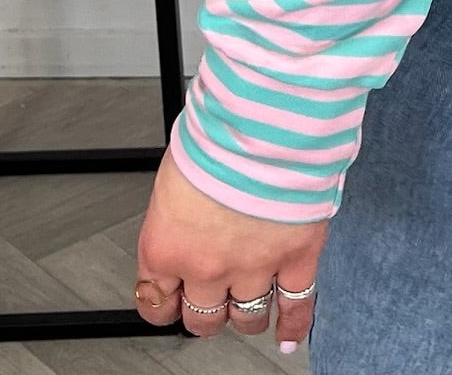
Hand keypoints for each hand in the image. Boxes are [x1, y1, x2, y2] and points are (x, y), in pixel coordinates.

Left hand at [134, 148, 328, 350]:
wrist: (264, 117)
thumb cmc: (218, 129)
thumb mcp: (176, 172)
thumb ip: (179, 210)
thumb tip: (188, 213)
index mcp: (166, 245)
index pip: (155, 303)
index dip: (165, 304)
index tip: (171, 302)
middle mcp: (205, 265)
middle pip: (203, 319)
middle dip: (208, 311)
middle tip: (215, 299)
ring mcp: (253, 266)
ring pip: (248, 316)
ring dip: (248, 313)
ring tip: (251, 303)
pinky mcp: (295, 256)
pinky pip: (296, 303)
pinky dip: (294, 323)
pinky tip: (290, 333)